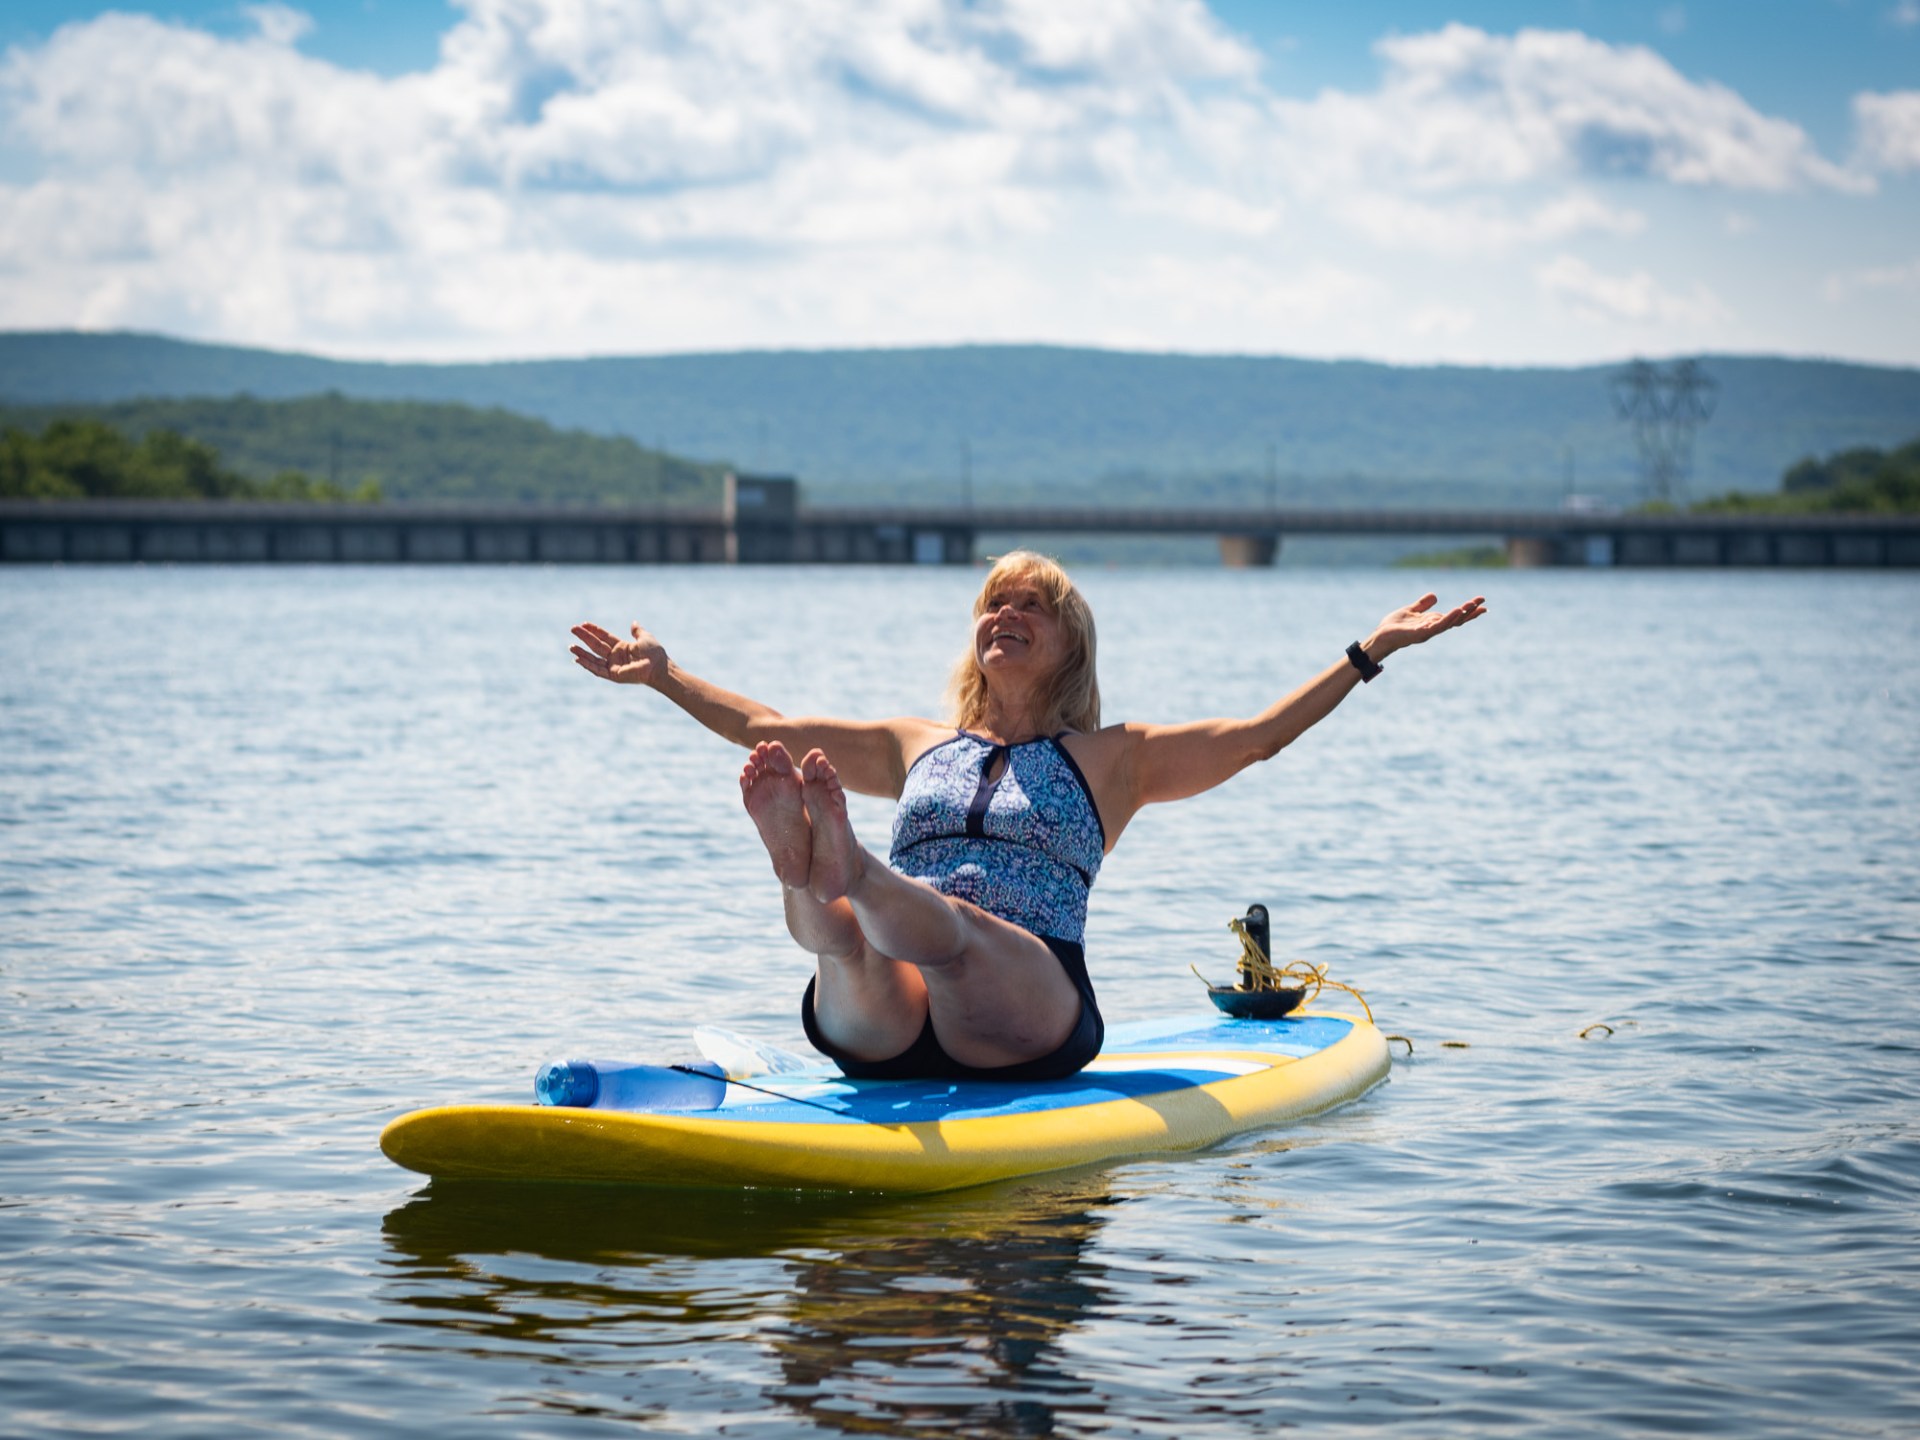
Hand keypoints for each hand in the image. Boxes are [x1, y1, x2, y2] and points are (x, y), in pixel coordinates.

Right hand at [570, 621, 667, 684]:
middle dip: (584, 637)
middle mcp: (615, 656)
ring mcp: (613, 666)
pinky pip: (597, 670)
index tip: (584, 624)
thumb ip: (637, 631)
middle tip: (572, 628)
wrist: (659, 667)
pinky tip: (578, 659)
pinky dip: (587, 665)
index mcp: (622, 647)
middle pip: (596, 645)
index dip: (594, 630)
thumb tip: (633, 623)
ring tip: (570, 646)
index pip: (604, 637)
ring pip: (593, 658)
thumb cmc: (654, 653)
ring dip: (582, 652)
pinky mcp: (613, 675)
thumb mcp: (644, 638)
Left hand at [1367, 593, 1485, 657]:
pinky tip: (1455, 611)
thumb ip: (1422, 604)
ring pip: (1448, 623)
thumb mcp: (1411, 610)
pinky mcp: (1420, 634)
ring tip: (1471, 606)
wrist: (1380, 637)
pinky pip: (1436, 626)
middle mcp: (1433, 627)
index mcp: (1433, 621)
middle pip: (1456, 620)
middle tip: (1483, 604)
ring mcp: (1427, 631)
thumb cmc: (1394, 626)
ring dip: (1460, 615)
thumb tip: (1435, 596)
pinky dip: (1447, 619)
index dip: (1468, 610)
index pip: (1455, 615)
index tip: (1482, 602)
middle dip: (1470, 613)